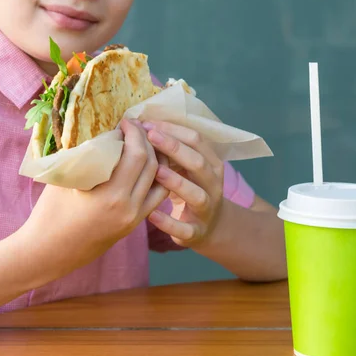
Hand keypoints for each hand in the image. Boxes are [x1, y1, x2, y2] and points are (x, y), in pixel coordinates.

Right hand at [24, 119, 168, 271]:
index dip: (135, 132)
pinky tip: (147, 165)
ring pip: (161, 181)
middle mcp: (128, 208)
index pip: (137, 154)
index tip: (125, 120)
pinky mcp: (133, 225)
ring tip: (146, 143)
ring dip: (157, 158)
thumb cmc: (49, 212)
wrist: (47, 252)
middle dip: (147, 141)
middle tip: (136, 127)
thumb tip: (100, 128)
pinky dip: (156, 178)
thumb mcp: (65, 178)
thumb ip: (87, 154)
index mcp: (111, 196)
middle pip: (152, 165)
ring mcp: (133, 219)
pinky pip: (156, 197)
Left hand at [143, 121, 224, 247]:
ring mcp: (207, 209)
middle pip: (198, 163)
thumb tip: (142, 125)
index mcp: (211, 164)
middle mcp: (213, 184)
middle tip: (150, 136)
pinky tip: (152, 214)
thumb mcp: (187, 168)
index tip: (148, 124)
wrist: (210, 227)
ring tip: (156, 171)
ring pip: (196, 194)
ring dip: (177, 182)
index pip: (196, 141)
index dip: (174, 130)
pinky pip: (185, 228)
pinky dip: (169, 222)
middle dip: (175, 148)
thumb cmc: (190, 188)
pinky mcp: (197, 232)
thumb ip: (172, 151)